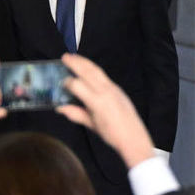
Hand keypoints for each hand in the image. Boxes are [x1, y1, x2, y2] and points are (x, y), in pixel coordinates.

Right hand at [57, 53, 154, 167]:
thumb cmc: (112, 134)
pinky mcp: (118, 90)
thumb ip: (75, 114)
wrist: (134, 138)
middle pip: (88, 72)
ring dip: (85, 62)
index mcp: (97, 101)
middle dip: (76, 63)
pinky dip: (93, 70)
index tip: (60, 82)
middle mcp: (106, 92)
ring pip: (97, 71)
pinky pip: (103, 76)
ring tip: (75, 57)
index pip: (77, 85)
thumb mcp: (91, 125)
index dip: (67, 82)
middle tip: (65, 56)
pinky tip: (88, 69)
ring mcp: (114, 89)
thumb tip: (60, 108)